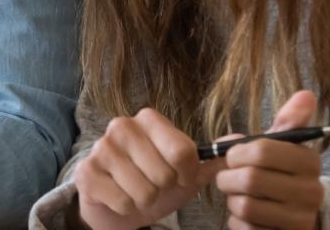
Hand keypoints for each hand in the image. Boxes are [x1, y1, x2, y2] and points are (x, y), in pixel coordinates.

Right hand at [73, 108, 223, 229]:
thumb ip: (212, 158)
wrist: (115, 202)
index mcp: (148, 119)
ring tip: (136, 192)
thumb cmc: (154, 182)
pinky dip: (126, 208)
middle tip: (153, 185)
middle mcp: (122, 126)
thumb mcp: (187, 172)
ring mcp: (101, 148)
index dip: (186, 174)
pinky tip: (119, 197)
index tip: (180, 177)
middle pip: (164, 174)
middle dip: (163, 190)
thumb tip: (243, 140)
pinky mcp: (86, 172)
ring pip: (143, 191)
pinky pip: (123, 202)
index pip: (183, 151)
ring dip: (144, 201)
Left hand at [214, 90, 324, 229]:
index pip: (261, 150)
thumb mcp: (284, 147)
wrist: (295, 217)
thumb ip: (289, 122)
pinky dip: (237, 221)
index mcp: (310, 161)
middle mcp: (312, 191)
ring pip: (245, 205)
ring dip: (232, 200)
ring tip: (238, 196)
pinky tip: (247, 216)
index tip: (232, 156)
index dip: (236, 153)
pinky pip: (245, 227)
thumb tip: (306, 94)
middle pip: (250, 179)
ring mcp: (301, 219)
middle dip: (228, 178)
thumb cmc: (281, 175)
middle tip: (228, 178)